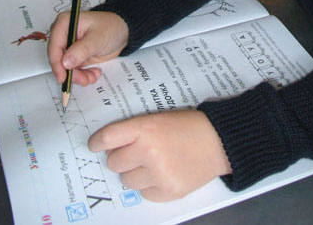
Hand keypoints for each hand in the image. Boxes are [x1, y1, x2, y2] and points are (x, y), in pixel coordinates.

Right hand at [48, 10, 128, 85]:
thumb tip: (65, 62)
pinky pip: (74, 69)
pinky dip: (83, 74)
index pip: (54, 46)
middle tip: (83, 79)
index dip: (57, 64)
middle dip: (70, 72)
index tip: (62, 77)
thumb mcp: (97, 38)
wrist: (123, 31)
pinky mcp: (76, 55)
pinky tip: (94, 73)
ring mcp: (70, 46)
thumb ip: (81, 50)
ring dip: (78, 75)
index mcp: (64, 23)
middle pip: (59, 59)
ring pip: (66, 67)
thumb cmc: (111, 27)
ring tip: (92, 77)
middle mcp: (64, 34)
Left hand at [88, 110, 231, 201]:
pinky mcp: (168, 191)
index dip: (96, 142)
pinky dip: (149, 185)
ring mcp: (158, 173)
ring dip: (134, 173)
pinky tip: (163, 172)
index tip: (93, 145)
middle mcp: (148, 150)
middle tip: (133, 152)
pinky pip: (143, 193)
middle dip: (120, 158)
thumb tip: (110, 146)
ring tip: (152, 162)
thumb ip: (135, 130)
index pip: (108, 138)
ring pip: (126, 181)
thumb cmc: (188, 125)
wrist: (218, 140)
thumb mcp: (158, 118)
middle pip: (114, 162)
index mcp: (145, 127)